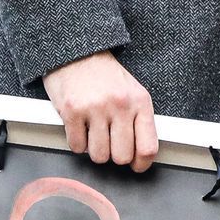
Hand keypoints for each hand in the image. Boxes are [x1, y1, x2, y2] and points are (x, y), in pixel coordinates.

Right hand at [42, 51, 158, 170]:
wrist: (76, 54)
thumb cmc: (104, 76)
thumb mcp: (131, 92)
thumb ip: (137, 119)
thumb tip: (139, 153)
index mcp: (140, 102)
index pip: (148, 147)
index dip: (141, 164)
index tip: (136, 166)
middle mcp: (120, 106)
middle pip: (121, 157)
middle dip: (114, 155)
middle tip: (109, 143)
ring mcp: (95, 109)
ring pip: (98, 155)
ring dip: (94, 150)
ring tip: (92, 134)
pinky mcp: (72, 112)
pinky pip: (77, 146)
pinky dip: (77, 142)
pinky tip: (79, 128)